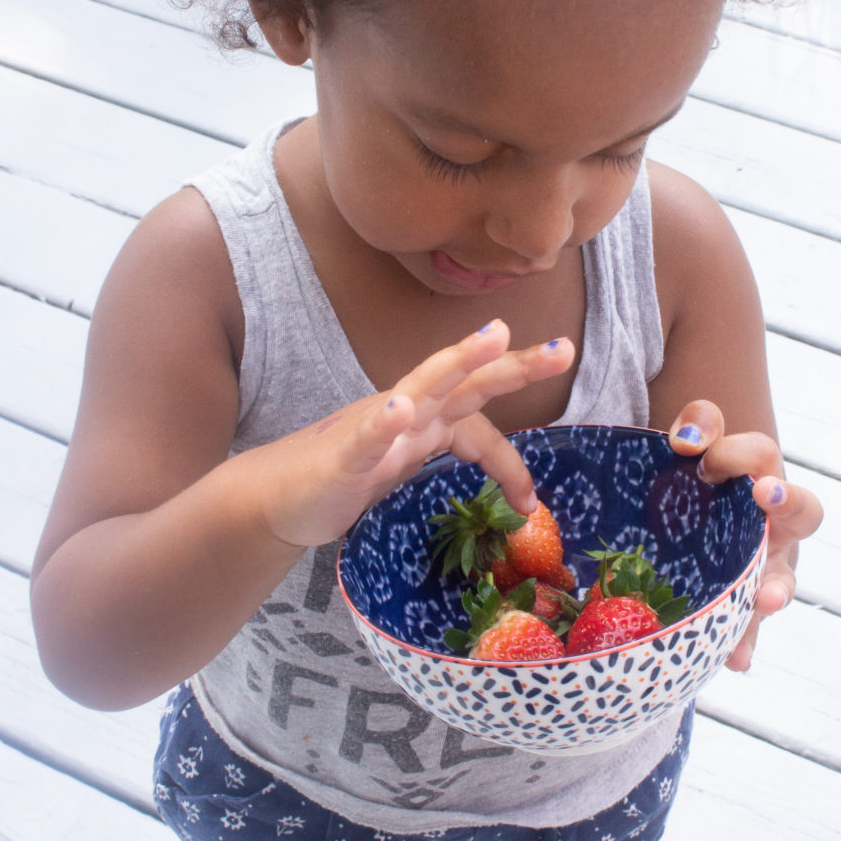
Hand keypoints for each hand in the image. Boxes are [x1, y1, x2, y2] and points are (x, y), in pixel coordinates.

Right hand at [247, 320, 573, 551]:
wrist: (274, 496)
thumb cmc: (344, 478)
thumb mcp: (407, 468)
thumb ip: (445, 456)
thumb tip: (504, 477)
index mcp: (424, 421)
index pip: (479, 426)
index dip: (511, 461)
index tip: (531, 503)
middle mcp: (406, 413)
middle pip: (467, 381)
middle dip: (515, 364)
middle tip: (566, 350)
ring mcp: (374, 428)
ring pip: (422, 386)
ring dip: (458, 361)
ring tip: (495, 337)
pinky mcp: (343, 454)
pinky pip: (365, 436)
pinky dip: (383, 422)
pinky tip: (400, 410)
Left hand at [666, 402, 821, 670]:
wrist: (698, 521)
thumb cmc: (697, 483)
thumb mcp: (692, 449)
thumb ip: (697, 427)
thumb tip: (688, 440)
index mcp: (760, 477)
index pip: (761, 454)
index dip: (737, 449)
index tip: (695, 451)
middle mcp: (776, 524)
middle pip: (804, 511)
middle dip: (788, 503)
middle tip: (765, 496)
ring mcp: (766, 569)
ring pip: (781, 579)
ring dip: (774, 588)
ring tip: (766, 599)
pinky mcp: (747, 607)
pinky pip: (750, 628)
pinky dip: (745, 644)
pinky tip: (736, 660)